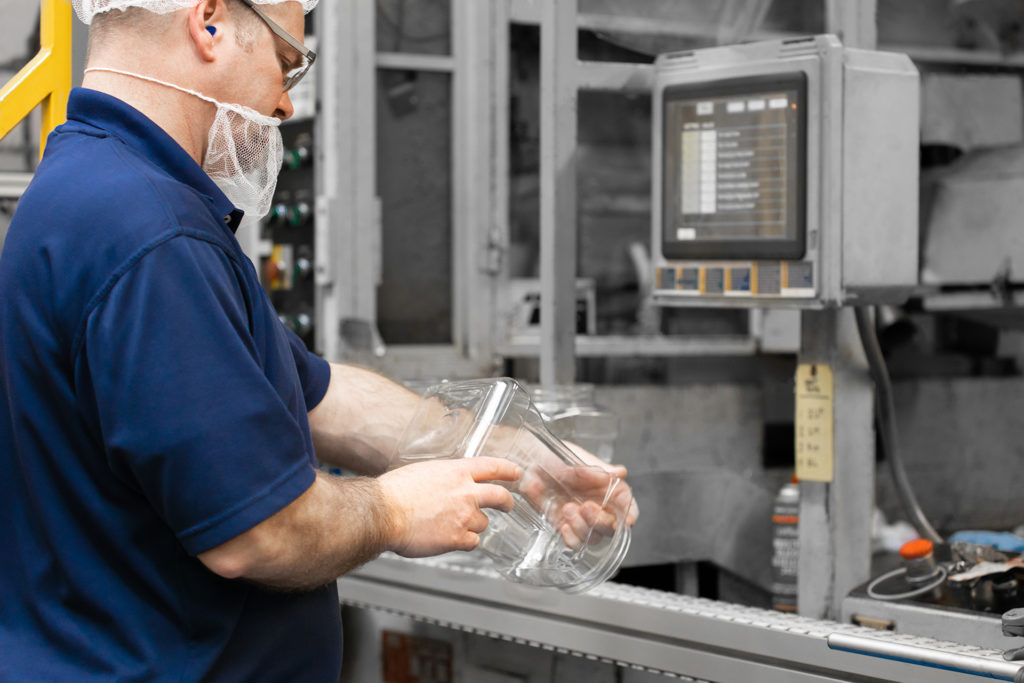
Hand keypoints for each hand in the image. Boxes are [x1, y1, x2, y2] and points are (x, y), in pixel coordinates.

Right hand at [377, 457, 521, 557]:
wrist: (382, 512)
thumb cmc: (394, 492)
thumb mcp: (424, 472)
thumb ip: (444, 477)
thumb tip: (448, 484)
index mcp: (457, 472)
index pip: (493, 467)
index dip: (508, 470)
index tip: (517, 473)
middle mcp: (465, 492)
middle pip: (500, 496)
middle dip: (507, 502)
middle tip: (508, 505)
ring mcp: (464, 516)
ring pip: (483, 523)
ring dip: (473, 525)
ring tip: (453, 525)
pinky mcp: (457, 538)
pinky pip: (472, 542)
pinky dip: (464, 542)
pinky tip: (450, 539)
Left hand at [518, 440, 638, 550]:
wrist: (529, 463)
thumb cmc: (555, 456)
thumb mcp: (577, 459)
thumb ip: (598, 470)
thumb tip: (620, 473)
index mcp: (608, 488)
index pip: (627, 505)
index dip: (629, 514)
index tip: (626, 521)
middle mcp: (598, 505)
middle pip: (612, 526)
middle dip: (600, 521)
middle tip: (586, 507)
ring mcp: (583, 518)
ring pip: (594, 536)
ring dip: (582, 527)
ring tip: (567, 509)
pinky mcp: (566, 526)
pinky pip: (575, 542)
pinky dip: (571, 538)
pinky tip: (563, 525)